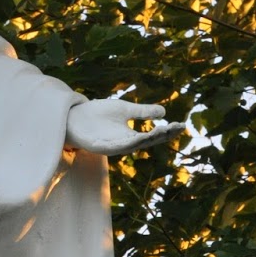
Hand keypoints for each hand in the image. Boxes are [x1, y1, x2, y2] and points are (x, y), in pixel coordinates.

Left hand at [65, 97, 181, 156]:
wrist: (74, 117)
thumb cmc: (98, 114)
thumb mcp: (124, 110)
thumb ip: (142, 112)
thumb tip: (163, 112)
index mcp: (131, 136)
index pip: (153, 135)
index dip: (167, 131)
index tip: (181, 124)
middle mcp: (124, 144)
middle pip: (147, 141)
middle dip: (161, 135)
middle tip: (175, 127)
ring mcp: (112, 146)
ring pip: (133, 145)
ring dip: (147, 139)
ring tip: (161, 131)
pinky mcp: (99, 146)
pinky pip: (114, 146)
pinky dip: (126, 143)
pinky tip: (137, 138)